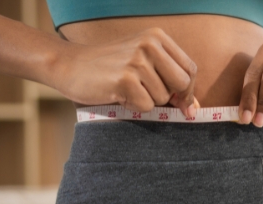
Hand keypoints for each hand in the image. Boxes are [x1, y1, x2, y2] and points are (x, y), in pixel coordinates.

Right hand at [55, 28, 198, 116]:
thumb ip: (169, 80)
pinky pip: (146, 106)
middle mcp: (150, 44)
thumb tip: (193, 108)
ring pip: (163, 97)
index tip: (183, 104)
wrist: (69, 65)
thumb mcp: (142, 64)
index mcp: (157, 37)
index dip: (189, 90)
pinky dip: (134, 106)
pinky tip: (119, 94)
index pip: (190, 68)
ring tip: (127, 89)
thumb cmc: (109, 68)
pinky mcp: (125, 79)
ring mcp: (137, 61)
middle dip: (172, 97)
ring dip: (147, 100)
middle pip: (183, 83)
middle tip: (151, 96)